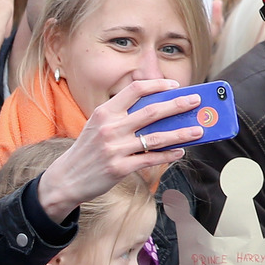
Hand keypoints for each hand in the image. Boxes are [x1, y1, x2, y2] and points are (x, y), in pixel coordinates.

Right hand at [37, 79, 204, 222]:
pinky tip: (181, 152)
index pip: (135, 90)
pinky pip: (151, 159)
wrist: (66, 178)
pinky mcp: (119, 168)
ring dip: (181, 133)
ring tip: (198, 130)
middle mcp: (110, 127)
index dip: (157, 85)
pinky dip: (169, 155)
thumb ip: (124, 117)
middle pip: (152, 112)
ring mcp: (115, 148)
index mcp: (105, 111)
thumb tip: (161, 113)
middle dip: (178, 105)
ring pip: (156, 137)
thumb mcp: (99, 126)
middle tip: (196, 102)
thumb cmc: (88, 150)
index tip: (175, 85)